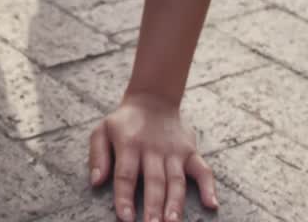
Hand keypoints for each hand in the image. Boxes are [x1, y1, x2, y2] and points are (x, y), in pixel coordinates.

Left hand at [88, 92, 217, 221]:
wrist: (153, 99)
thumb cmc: (124, 122)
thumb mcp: (102, 130)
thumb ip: (97, 156)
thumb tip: (96, 182)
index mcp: (129, 144)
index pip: (125, 174)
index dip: (125, 197)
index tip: (125, 218)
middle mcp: (153, 148)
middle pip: (154, 181)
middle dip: (153, 206)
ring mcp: (174, 151)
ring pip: (176, 180)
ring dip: (175, 203)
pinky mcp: (190, 151)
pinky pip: (203, 170)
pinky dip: (209, 187)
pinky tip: (211, 204)